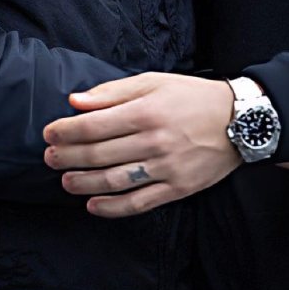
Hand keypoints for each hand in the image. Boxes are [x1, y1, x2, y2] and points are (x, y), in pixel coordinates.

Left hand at [43, 72, 238, 217]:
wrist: (239, 120)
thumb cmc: (192, 97)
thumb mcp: (154, 82)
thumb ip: (113, 92)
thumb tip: (76, 101)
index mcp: (146, 111)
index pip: (95, 125)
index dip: (67, 131)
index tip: (49, 133)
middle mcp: (154, 141)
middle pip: (100, 154)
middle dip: (68, 156)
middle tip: (49, 157)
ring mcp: (166, 167)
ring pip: (114, 181)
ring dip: (84, 183)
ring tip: (65, 181)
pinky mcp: (177, 188)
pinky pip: (139, 203)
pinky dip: (112, 207)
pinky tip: (93, 205)